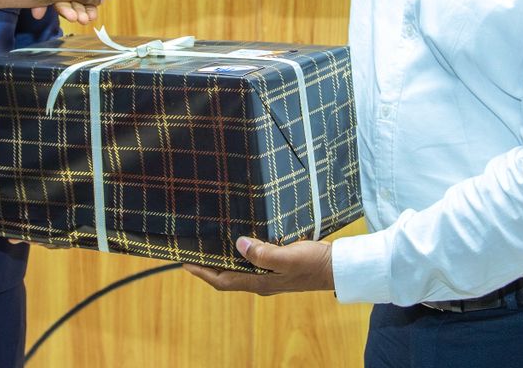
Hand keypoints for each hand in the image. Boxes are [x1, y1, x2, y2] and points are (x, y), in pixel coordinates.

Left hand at [183, 236, 333, 295]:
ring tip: (211, 244)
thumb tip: (239, 244)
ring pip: (239, 269)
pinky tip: (240, 240)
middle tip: (194, 251)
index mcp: (260, 281)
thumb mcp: (288, 257)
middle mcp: (262, 280)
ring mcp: (270, 275)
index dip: (203, 272)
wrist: (336, 267)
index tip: (186, 262)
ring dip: (224, 259)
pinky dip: (240, 253)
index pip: (223, 280)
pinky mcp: (278, 266)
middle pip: (227, 276)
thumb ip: (264, 253)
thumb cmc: (314, 263)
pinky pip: (252, 262)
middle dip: (209, 266)